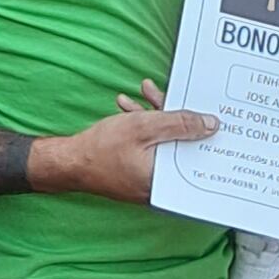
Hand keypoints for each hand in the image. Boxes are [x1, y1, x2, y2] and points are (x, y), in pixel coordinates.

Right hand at [33, 78, 217, 201]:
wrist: (68, 163)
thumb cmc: (100, 150)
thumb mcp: (143, 127)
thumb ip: (180, 124)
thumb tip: (210, 125)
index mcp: (167, 179)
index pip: (197, 153)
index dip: (203, 129)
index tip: (207, 111)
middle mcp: (161, 184)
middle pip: (180, 145)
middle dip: (175, 115)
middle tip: (172, 95)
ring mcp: (148, 179)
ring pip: (163, 142)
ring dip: (155, 116)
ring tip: (146, 93)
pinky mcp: (137, 172)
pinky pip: (148, 147)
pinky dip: (143, 127)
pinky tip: (131, 107)